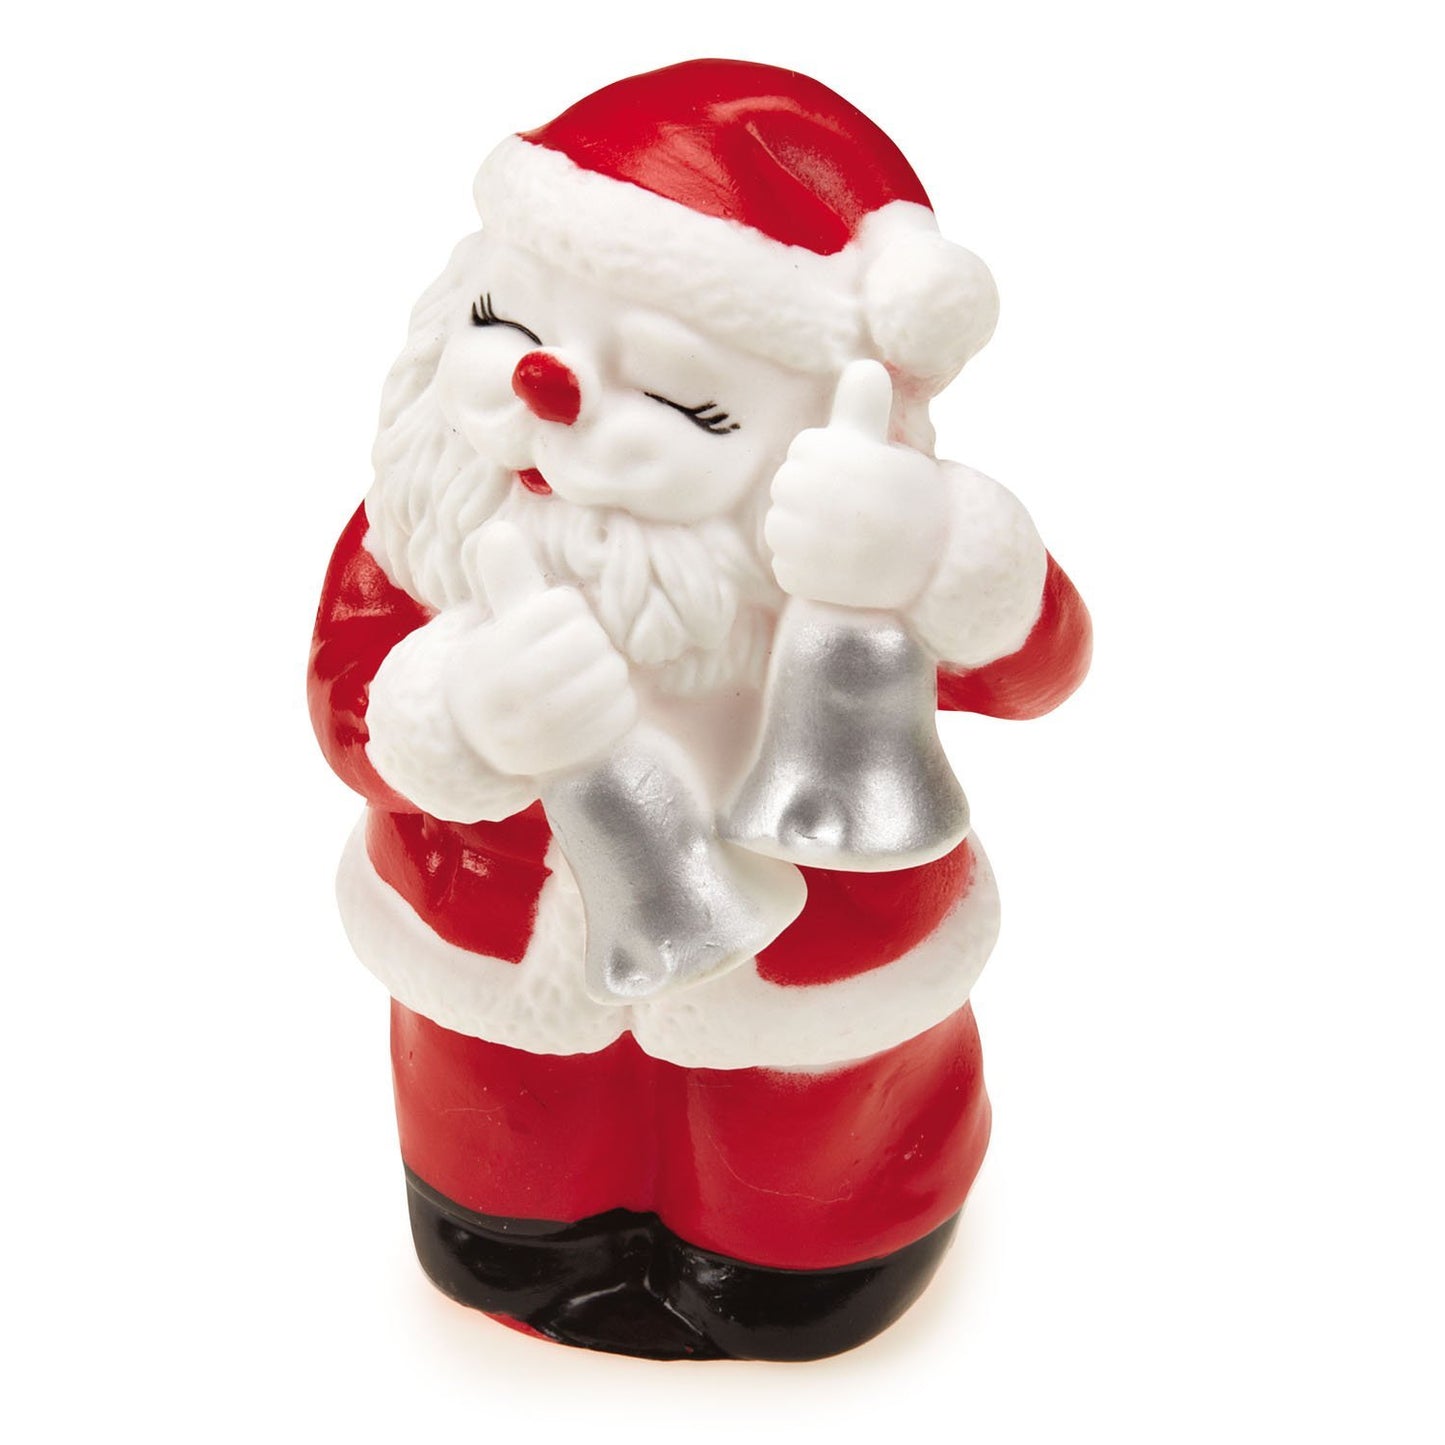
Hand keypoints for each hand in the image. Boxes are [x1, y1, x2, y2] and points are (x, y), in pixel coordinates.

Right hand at [445, 522, 637, 777]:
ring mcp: (532, 735)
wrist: (483, 734)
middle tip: (585, 648)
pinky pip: (619, 718)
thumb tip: (501, 532)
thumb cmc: (506, 660)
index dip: (568, 609)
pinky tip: (604, 701)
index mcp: (487, 654)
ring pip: (606, 679)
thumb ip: (507, 577)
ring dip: (612, 669)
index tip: (556, 622)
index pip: (560, 608)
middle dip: (594, 640)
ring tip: (597, 671)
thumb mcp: (501, 618)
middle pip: (586, 643)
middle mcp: (503, 698)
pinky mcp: (566, 759)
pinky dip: (622, 703)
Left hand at [764, 359, 948, 610]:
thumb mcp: (885, 445)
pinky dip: (807, 573)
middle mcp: (812, 492)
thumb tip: (865, 366)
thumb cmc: (906, 496)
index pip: (802, 452)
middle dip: (813, 499)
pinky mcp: (800, 578)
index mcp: (829, 451)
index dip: (830, 465)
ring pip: (778, 531)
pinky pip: (785, 570)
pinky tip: (840, 567)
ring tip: (845, 539)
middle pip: (784, 489)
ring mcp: (804, 539)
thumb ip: (863, 406)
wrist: (935, 558)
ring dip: (805, 537)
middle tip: (851, 511)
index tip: (859, 478)